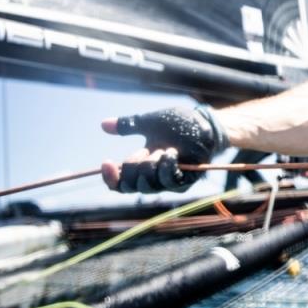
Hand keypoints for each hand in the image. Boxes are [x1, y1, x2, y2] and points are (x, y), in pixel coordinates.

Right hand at [101, 106, 227, 192]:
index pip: (120, 183)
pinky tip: (171, 153)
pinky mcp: (185, 181)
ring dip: (152, 164)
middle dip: (134, 165)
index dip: (111, 178)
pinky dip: (166, 166)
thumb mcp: (150, 122)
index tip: (107, 161)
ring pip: (148, 184)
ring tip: (164, 149)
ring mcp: (169, 181)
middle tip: (146, 149)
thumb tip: (103, 125)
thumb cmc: (179, 124)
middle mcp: (153, 178)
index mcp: (142, 166)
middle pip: (130, 185)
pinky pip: (168, 181)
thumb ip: (128, 125)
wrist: (204, 123)